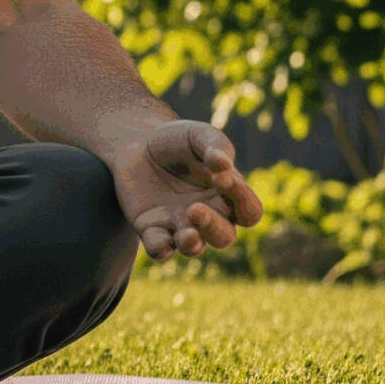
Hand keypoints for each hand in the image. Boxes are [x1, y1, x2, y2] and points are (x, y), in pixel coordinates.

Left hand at [108, 119, 263, 259]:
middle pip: (224, 237)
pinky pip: (159, 248)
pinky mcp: (152, 228)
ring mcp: (180, 224)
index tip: (221, 177)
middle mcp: (209, 216)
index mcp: (228, 196)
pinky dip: (159, 249)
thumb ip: (215, 144)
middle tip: (195, 209)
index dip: (241, 199)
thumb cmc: (177, 142)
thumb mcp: (197, 135)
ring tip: (187, 234)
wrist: (136, 145)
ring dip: (192, 244)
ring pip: (195, 247)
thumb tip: (223, 163)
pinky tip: (160, 243)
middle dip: (213, 227)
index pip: (249, 210)